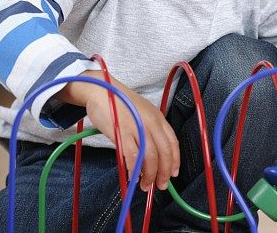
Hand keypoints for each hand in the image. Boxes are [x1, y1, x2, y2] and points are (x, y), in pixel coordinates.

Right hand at [80, 72, 179, 191]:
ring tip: (145, 185)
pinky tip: (133, 177)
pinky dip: (134, 170)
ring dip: (149, 175)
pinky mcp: (121, 132)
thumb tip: (151, 157)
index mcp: (158, 118)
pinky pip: (132, 156)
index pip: (173, 142)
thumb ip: (149, 131)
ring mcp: (137, 127)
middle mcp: (151, 122)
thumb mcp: (142, 114)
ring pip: (150, 156)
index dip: (175, 160)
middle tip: (160, 185)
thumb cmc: (121, 104)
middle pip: (164, 152)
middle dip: (164, 172)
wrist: (102, 91)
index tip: (173, 174)